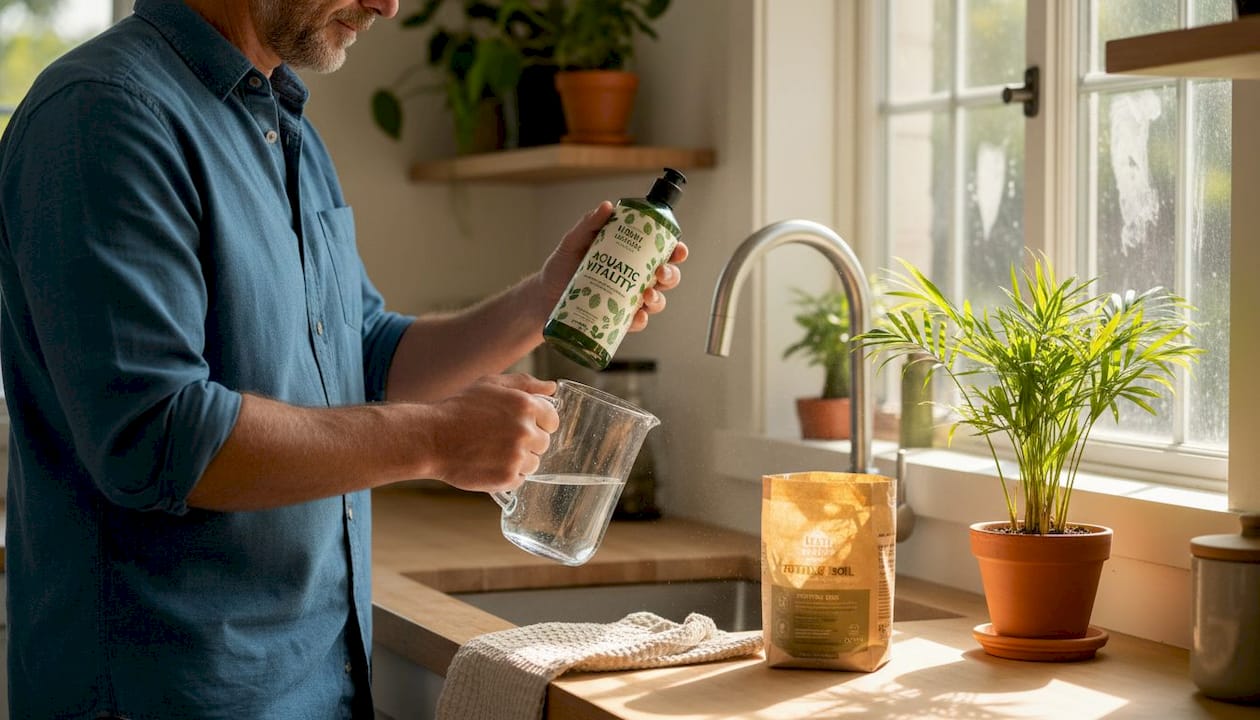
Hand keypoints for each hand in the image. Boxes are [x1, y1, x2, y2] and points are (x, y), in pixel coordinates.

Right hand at [423, 374, 558, 492]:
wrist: (432, 438)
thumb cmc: (460, 409)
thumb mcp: (491, 384)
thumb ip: (524, 383)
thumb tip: (551, 388)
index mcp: (526, 405)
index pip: (552, 421)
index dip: (538, 424)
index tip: (521, 426)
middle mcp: (525, 430)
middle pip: (544, 443)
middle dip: (527, 442)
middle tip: (500, 439)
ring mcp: (517, 456)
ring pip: (533, 463)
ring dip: (518, 460)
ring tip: (492, 452)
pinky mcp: (507, 477)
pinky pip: (520, 479)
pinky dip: (507, 475)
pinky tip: (488, 464)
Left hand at [539, 202, 689, 332]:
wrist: (544, 295)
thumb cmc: (562, 266)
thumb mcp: (574, 241)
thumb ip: (589, 224)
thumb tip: (606, 206)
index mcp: (631, 255)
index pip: (661, 251)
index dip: (676, 250)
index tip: (678, 249)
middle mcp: (636, 277)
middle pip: (667, 277)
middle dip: (671, 276)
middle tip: (660, 273)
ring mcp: (629, 299)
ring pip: (657, 301)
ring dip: (658, 300)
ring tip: (646, 297)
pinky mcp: (618, 319)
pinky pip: (637, 322)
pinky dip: (640, 320)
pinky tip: (636, 317)